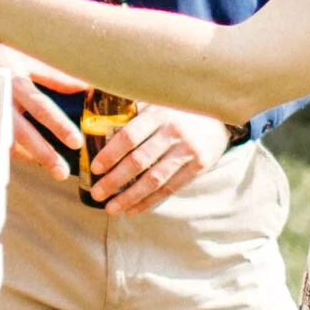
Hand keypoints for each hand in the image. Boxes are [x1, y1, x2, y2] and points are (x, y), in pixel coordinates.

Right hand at [6, 55, 86, 180]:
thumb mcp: (27, 60)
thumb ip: (54, 76)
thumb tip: (85, 86)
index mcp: (13, 82)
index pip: (39, 107)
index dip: (58, 125)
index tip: (76, 142)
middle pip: (22, 132)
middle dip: (43, 153)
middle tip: (62, 172)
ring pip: (5, 143)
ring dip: (28, 158)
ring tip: (51, 170)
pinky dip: (12, 153)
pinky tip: (31, 159)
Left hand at [88, 102, 228, 212]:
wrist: (218, 113)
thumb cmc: (176, 107)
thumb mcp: (155, 100)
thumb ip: (129, 109)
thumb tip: (91, 115)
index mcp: (158, 112)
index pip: (129, 136)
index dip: (110, 154)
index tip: (94, 168)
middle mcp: (174, 132)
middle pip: (139, 161)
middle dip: (114, 181)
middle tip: (97, 194)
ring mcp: (188, 150)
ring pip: (154, 179)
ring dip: (130, 197)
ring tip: (111, 208)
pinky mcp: (199, 165)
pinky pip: (170, 187)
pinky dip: (149, 201)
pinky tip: (133, 209)